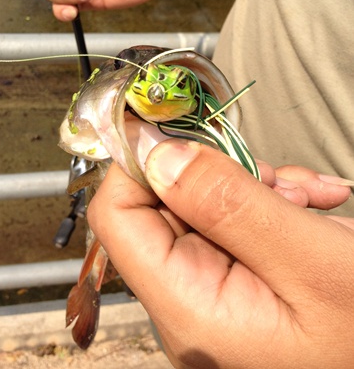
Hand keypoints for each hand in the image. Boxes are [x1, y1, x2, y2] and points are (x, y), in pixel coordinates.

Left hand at [88, 141, 353, 367]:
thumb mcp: (312, 262)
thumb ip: (231, 205)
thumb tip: (159, 153)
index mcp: (190, 308)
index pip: (118, 216)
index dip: (140, 160)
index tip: (182, 125)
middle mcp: (191, 302)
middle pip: (166, 203)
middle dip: (221, 172)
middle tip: (278, 178)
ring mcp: (216, 293)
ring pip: (206, 205)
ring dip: (258, 185)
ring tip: (310, 199)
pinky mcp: (242, 282)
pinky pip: (236, 223)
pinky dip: (273, 202)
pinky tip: (315, 206)